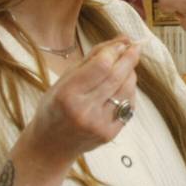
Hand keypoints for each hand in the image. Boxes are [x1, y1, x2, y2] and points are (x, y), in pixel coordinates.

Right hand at [20, 36, 141, 168]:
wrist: (50, 146)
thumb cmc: (55, 107)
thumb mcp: (64, 79)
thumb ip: (92, 58)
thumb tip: (123, 40)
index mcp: (67, 94)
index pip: (101, 66)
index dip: (115, 51)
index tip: (121, 43)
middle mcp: (84, 110)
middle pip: (117, 76)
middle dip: (130, 58)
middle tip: (135, 47)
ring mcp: (99, 124)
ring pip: (127, 90)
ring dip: (130, 74)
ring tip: (125, 67)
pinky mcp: (110, 134)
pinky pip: (129, 105)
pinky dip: (128, 92)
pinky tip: (120, 88)